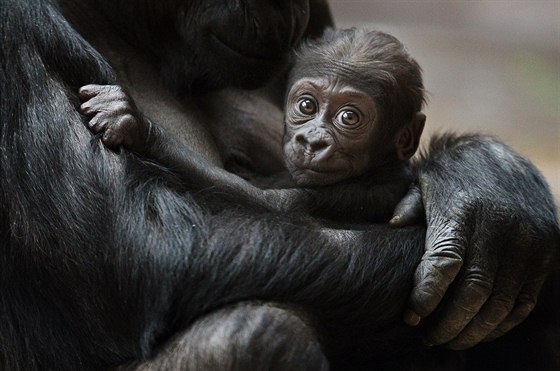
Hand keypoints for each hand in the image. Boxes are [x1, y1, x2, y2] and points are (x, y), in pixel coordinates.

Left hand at [78, 84, 150, 153]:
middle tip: (110, 125)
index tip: (101, 113)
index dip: (89, 107)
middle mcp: (119, 99)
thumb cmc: (126, 122)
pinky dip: (109, 142)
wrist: (149, 138)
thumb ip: (98, 96)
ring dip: (101, 133)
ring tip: (114, 131)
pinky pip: (103, 138)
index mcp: (115, 91)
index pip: (84, 93)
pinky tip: (119, 139)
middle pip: (86, 109)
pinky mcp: (123, 127)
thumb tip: (80, 94)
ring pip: (93, 125)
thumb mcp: (115, 103)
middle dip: (94, 120)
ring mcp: (122, 112)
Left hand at [392, 134, 558, 348]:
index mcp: (463, 212)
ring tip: (451, 340)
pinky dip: (502, 324)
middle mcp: (500, 229)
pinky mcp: (546, 253)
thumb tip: (391, 228)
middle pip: (474, 293)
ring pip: (501, 304)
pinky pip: (524, 301)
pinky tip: (480, 330)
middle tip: (429, 338)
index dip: (426, 297)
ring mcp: (528, 243)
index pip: (444, 265)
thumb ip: (407, 208)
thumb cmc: (452, 176)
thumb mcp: (423, 182)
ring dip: (474, 330)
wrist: (504, 159)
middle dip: (449, 324)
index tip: (411, 318)